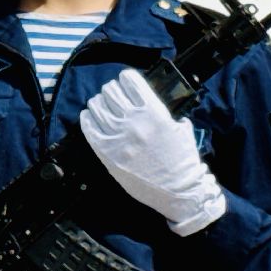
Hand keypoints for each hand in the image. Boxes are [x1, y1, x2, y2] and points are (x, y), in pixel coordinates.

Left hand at [79, 68, 225, 235]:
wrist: (177, 191)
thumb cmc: (182, 161)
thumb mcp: (179, 128)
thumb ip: (163, 112)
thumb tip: (148, 100)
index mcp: (154, 112)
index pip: (130, 80)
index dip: (126, 78)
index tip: (126, 81)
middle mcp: (134, 120)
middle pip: (110, 90)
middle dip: (112, 90)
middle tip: (114, 96)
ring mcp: (118, 136)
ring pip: (96, 105)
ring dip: (99, 103)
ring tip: (103, 107)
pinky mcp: (106, 152)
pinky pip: (88, 127)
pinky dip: (88, 118)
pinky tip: (91, 118)